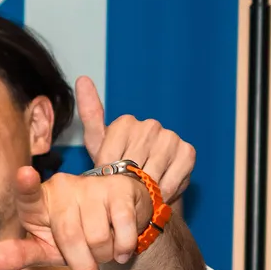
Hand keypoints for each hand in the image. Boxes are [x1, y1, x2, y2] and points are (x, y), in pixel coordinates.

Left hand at [0, 80, 188, 269]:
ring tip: (104, 251)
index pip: (29, 196)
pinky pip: (122, 228)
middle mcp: (62, 188)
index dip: (27, 186)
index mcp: (37, 203)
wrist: (117, 222)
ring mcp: (92, 186)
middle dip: (82, 263)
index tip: (24, 175)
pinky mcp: (121, 189)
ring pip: (97, 236)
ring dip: (104, 255)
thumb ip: (14, 255)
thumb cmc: (73, 236)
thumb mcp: (44, 248)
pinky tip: (123, 247)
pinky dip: (124, 246)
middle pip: (70, 236)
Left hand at [76, 77, 193, 203]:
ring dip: (144, 189)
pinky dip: (163, 190)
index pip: (109, 155)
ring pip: (151, 173)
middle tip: (125, 188)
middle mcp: (150, 125)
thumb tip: (82, 78)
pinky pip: (173, 178)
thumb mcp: (97, 143)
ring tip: (140, 190)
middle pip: (131, 165)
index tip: (109, 176)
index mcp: (125, 122)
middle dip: (125, 183)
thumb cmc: (116, 162)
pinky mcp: (188, 152)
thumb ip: (90, 115)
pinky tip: (157, 190)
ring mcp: (171, 138)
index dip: (108, 173)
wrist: (143, 183)